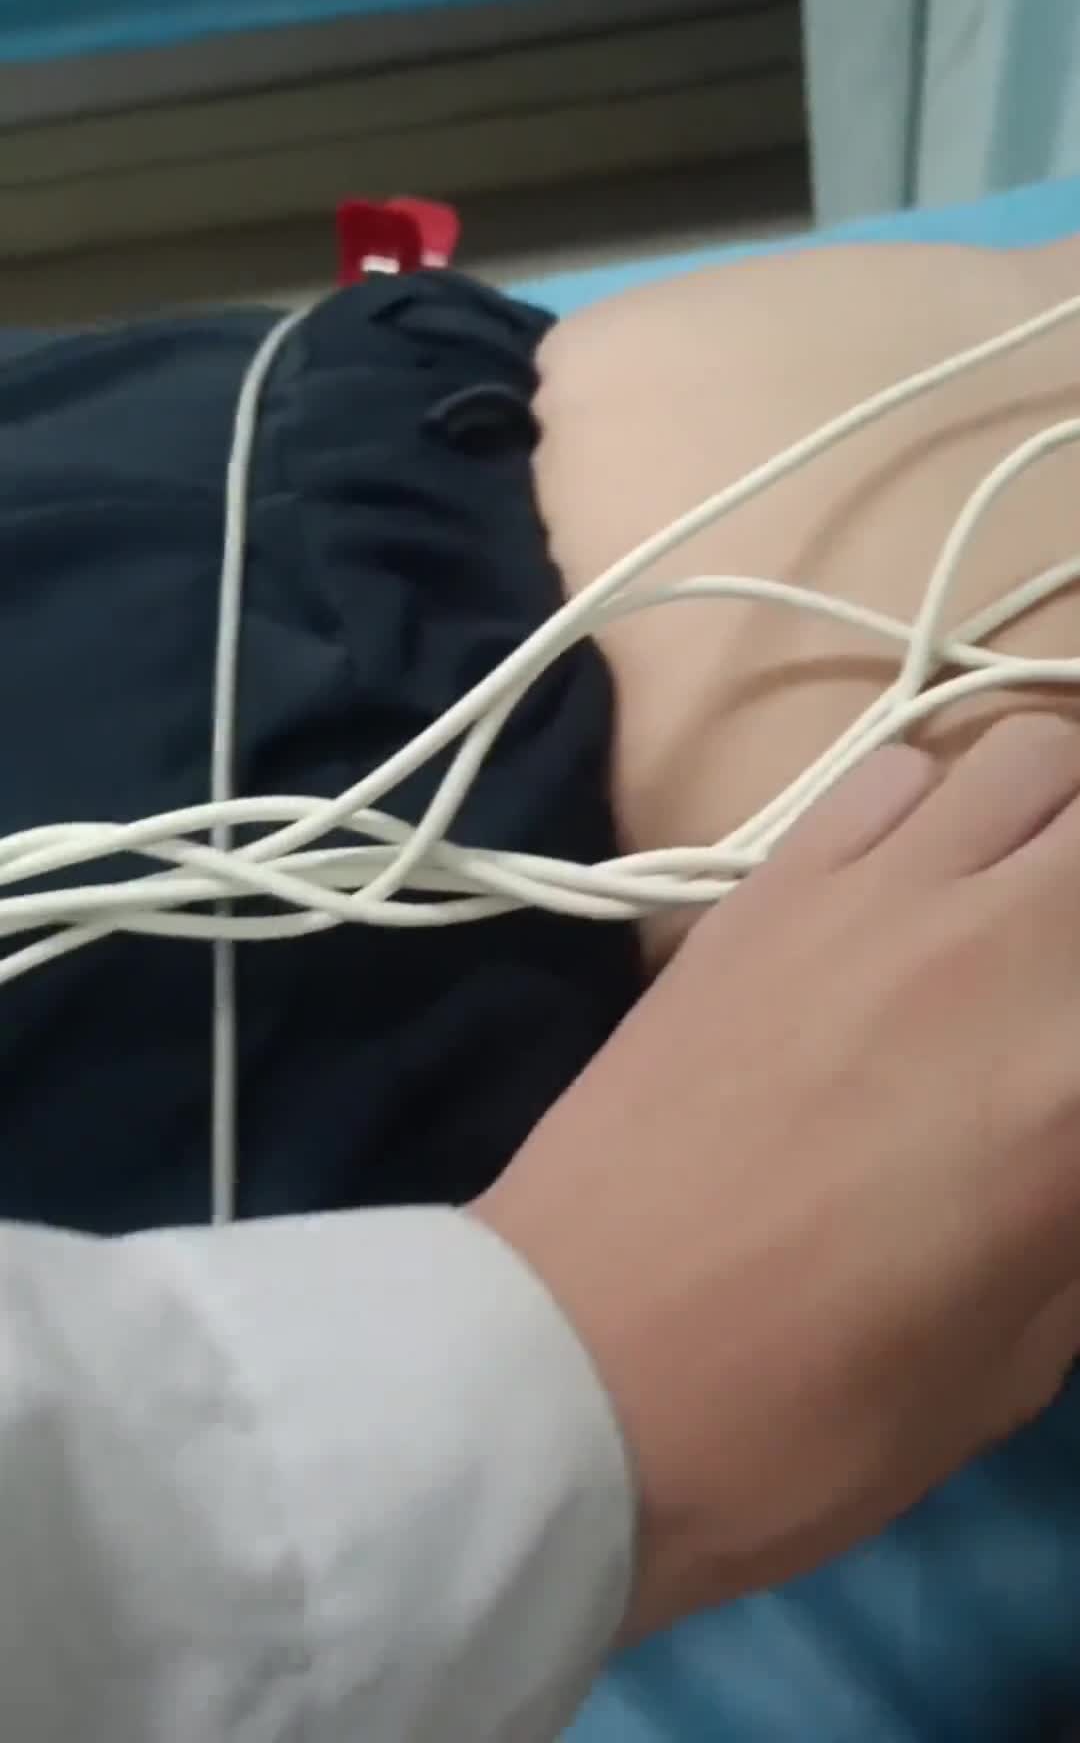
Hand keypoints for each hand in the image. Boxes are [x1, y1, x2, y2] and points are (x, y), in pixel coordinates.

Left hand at [471, 717, 1079, 1640]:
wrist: (570, 1368)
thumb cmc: (805, 1416)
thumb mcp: (1012, 1366)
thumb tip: (1073, 1133)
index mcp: (1078, 1093)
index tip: (1069, 1098)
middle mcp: (1004, 953)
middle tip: (1061, 999)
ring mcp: (879, 897)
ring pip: (1033, 762)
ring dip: (1055, 833)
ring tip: (1027, 915)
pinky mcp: (770, 883)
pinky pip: (897, 775)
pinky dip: (938, 812)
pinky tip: (915, 891)